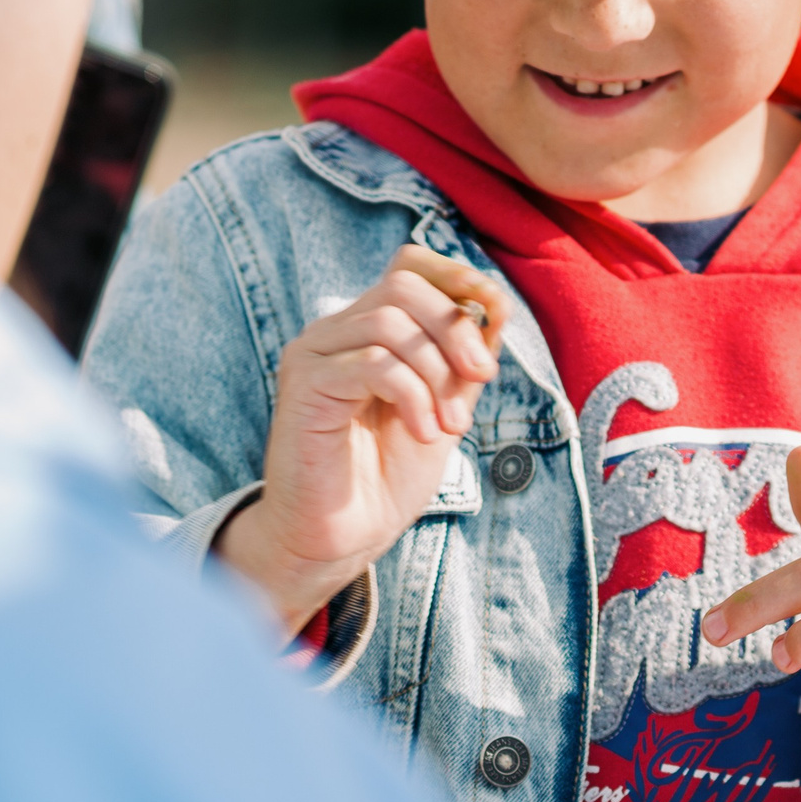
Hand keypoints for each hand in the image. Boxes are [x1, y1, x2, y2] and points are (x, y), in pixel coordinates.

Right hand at [217, 244, 507, 632]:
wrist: (342, 537)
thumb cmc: (388, 475)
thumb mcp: (446, 405)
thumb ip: (464, 358)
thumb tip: (495, 304)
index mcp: (367, 327)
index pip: (408, 264)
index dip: (456, 275)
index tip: (495, 314)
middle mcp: (335, 330)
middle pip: (402, 284)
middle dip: (455, 328)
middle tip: (482, 377)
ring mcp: (314, 353)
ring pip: (390, 322)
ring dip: (437, 373)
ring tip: (450, 424)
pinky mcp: (305, 385)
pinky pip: (373, 364)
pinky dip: (413, 396)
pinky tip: (424, 433)